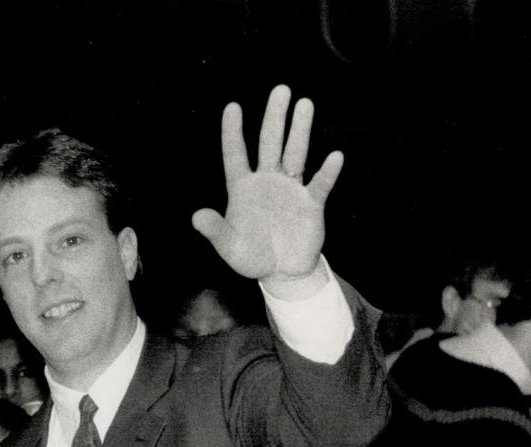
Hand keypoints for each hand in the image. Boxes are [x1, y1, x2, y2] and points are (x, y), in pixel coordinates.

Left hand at [191, 85, 341, 296]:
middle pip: (270, 144)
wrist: (281, 272)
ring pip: (295, 153)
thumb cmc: (252, 256)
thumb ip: (215, 231)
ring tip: (304, 104)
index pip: (236, 154)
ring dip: (299, 131)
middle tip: (281, 90)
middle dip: (274, 117)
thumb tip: (196, 217)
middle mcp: (267, 181)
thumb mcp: (229, 246)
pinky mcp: (311, 203)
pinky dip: (327, 172)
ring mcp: (290, 189)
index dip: (233, 132)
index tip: (232, 107)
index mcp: (243, 188)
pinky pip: (319, 184)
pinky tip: (334, 157)